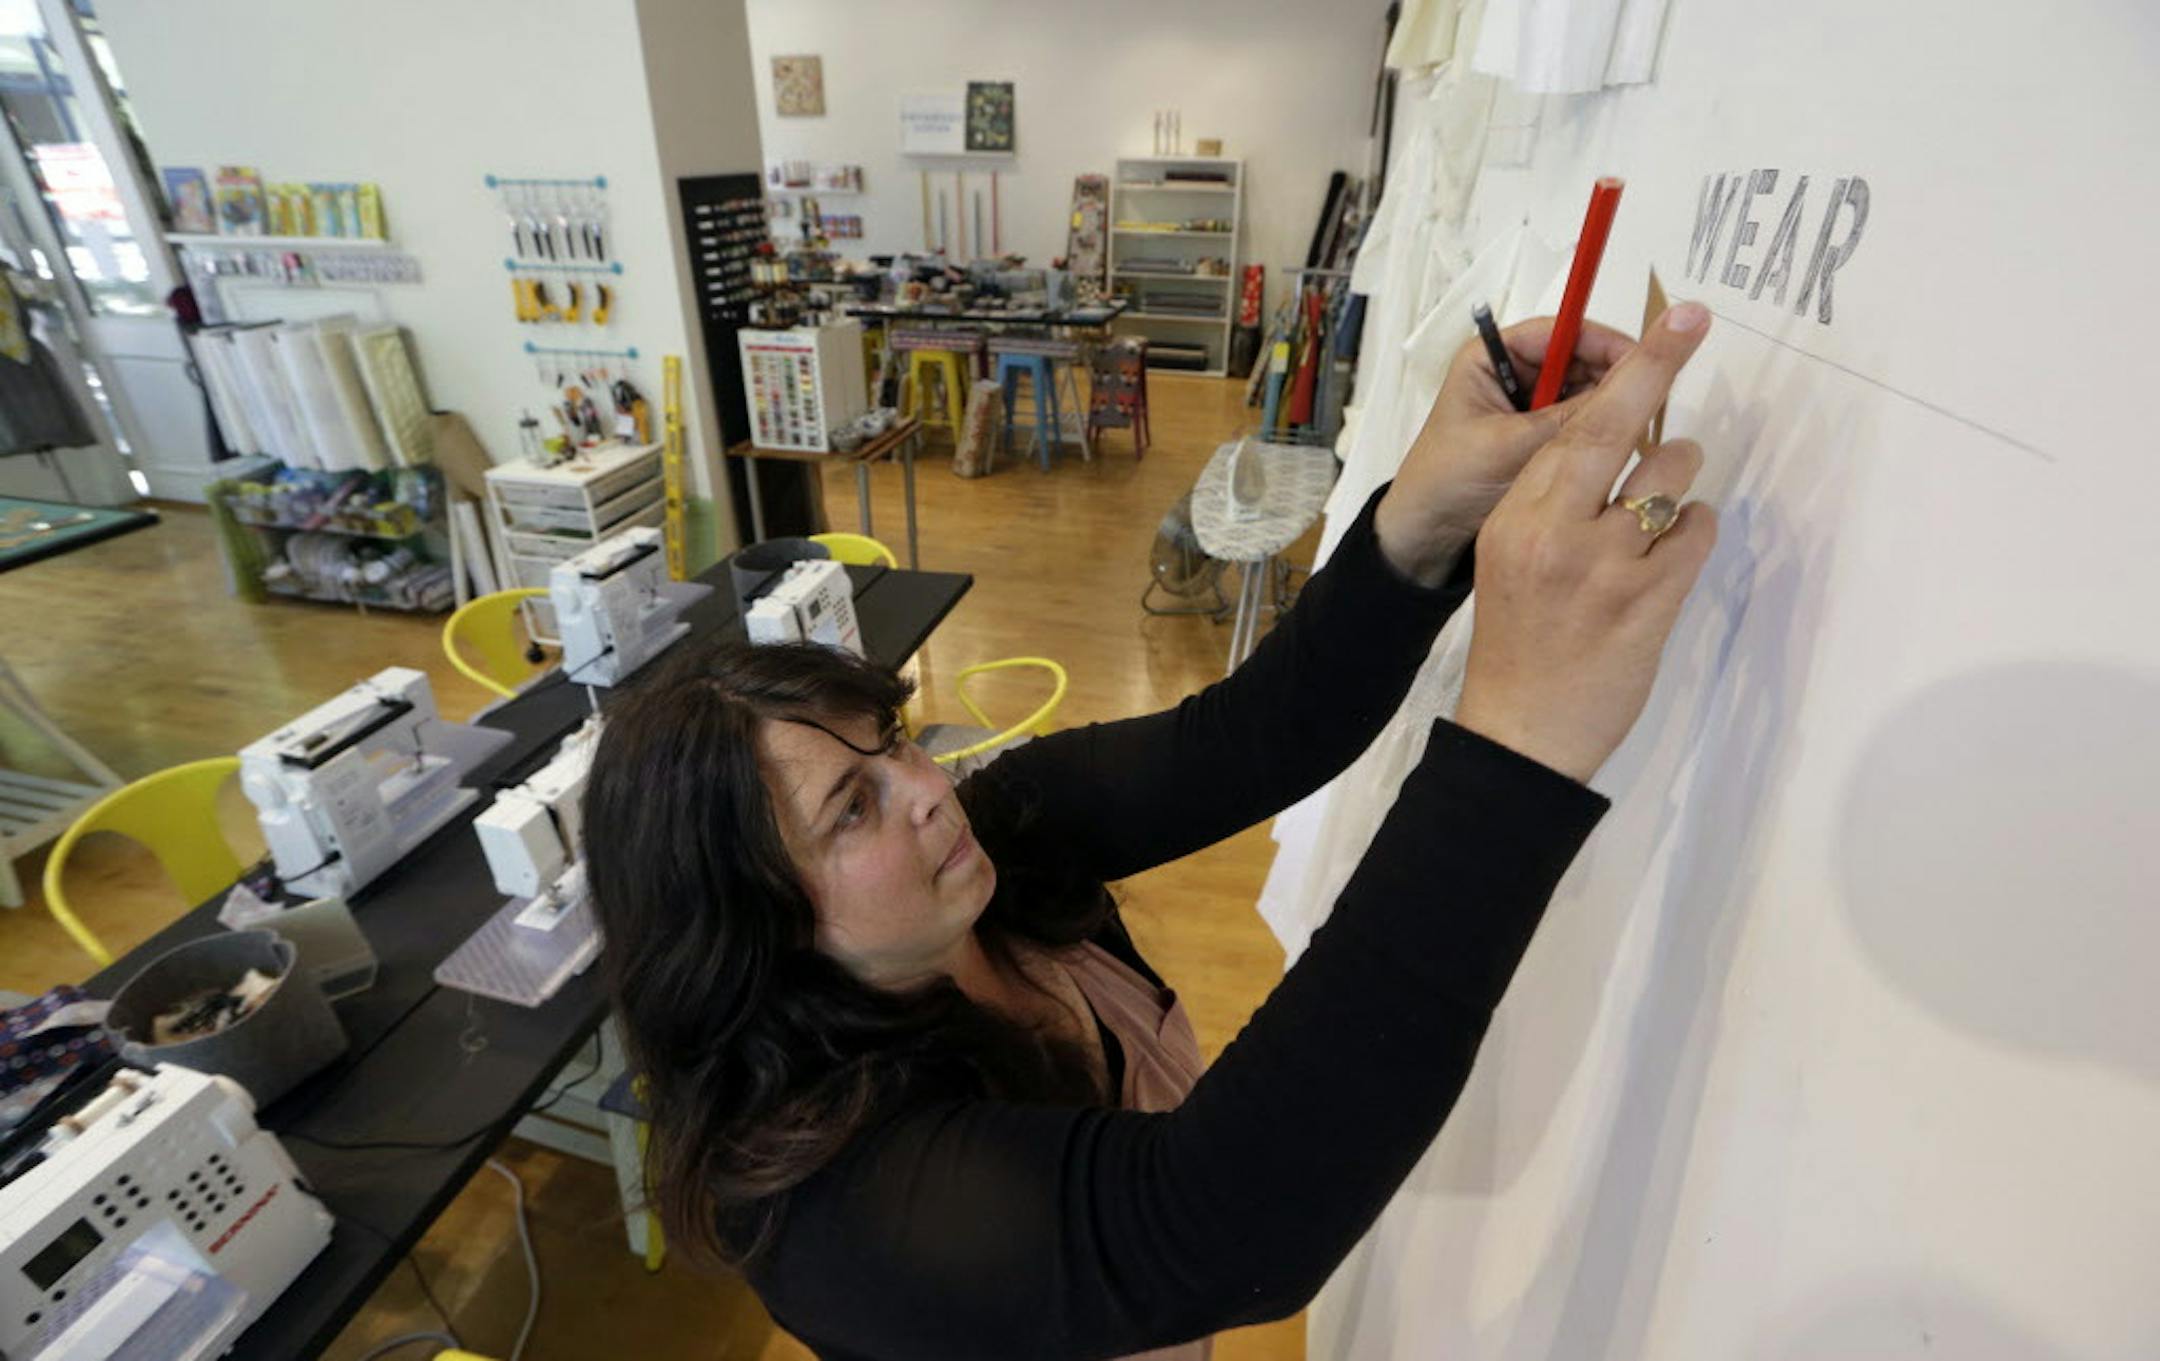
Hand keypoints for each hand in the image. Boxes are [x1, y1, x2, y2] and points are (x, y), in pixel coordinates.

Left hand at [1374, 315, 1636, 584]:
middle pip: (1581, 356)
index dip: (1604, 341)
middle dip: (1615, 374)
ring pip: (1587, 388)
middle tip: (1655, 398)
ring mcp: (1530, 402)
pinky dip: (1604, 428)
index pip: (1561, 331)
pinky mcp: (1541, 434)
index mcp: (1491, 355)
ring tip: (1644, 422)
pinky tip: (1627, 441)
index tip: (1643, 360)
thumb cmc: (1448, 480)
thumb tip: (1630, 392)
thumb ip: (1567, 420)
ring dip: (1613, 403)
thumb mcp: (1509, 446)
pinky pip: (1583, 420)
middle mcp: (1514, 371)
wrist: (1427, 533)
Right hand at [1453, 302, 1718, 782]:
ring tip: (1659, 511)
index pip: (1573, 425)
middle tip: (1691, 328)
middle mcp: (1556, 532)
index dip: (1630, 368)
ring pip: (1670, 477)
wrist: (1521, 732)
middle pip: (1618, 427)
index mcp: (1516, 517)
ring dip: (1677, 481)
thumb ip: (1554, 504)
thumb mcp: (1513, 560)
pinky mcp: (1650, 601)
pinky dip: (1693, 532)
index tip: (1674, 321)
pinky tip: (1670, 556)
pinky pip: (1696, 533)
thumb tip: (1616, 443)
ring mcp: (1607, 566)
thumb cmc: (1520, 642)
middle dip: (1658, 370)